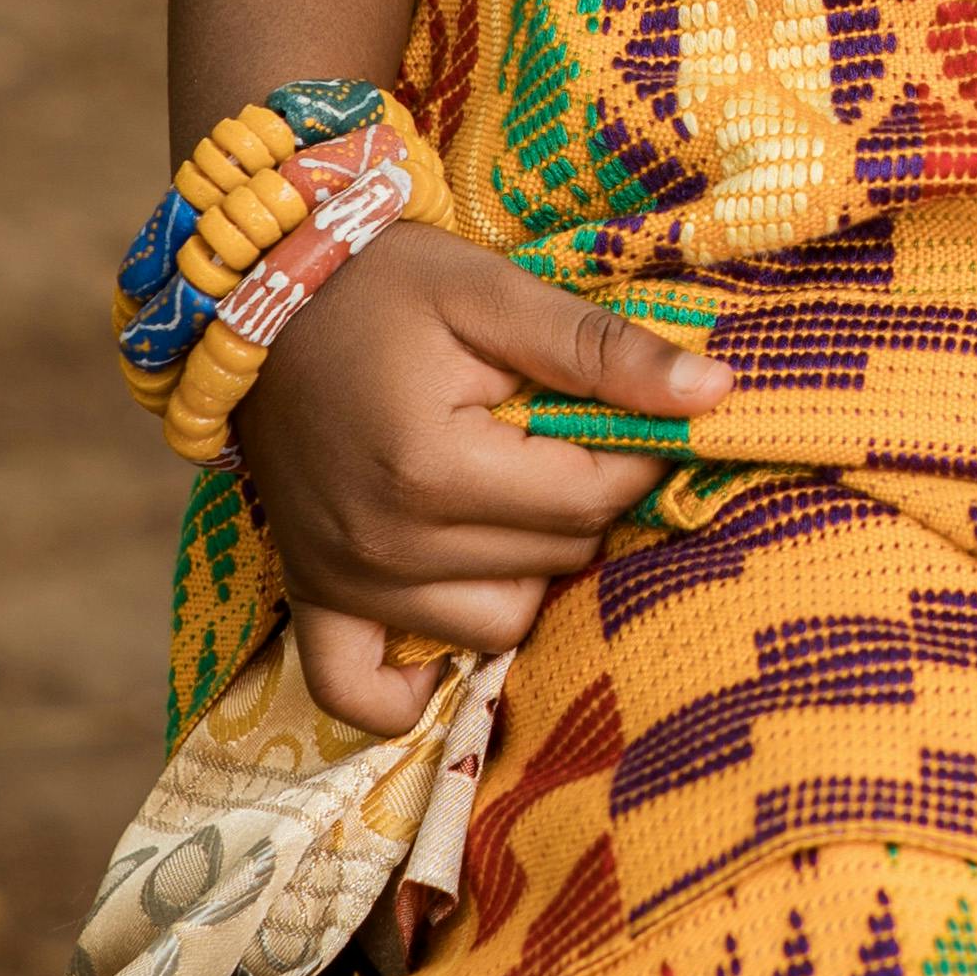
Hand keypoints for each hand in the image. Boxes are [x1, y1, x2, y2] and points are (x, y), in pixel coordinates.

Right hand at [232, 221, 732, 736]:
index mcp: (434, 470)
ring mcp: (344, 581)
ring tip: (508, 492)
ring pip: (497, 624)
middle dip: (583, 500)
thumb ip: (601, 349)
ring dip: (525, 568)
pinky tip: (448, 619)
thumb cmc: (382, 283)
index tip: (633, 409)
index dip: (637, 453)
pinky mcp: (312, 596)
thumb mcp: (493, 292)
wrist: (259, 294)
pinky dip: (414, 679)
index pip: (589, 499)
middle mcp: (387, 546)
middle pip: (552, 561)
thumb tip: (717, 392)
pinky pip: (366, 692)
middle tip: (562, 436)